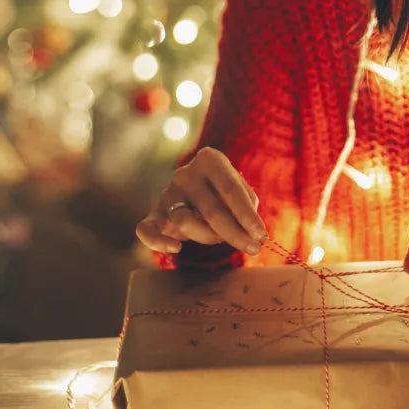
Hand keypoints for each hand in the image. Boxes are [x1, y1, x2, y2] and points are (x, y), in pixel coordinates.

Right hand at [135, 147, 267, 255]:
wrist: (197, 188)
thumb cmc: (224, 189)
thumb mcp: (240, 189)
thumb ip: (247, 204)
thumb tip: (253, 231)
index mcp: (210, 160)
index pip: (230, 190)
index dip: (247, 216)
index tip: (261, 235)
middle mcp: (185, 173)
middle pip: (211, 210)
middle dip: (235, 234)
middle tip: (253, 248)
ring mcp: (167, 193)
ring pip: (185, 222)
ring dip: (209, 237)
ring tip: (221, 238)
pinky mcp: (154, 213)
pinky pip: (146, 229)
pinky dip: (157, 242)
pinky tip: (176, 248)